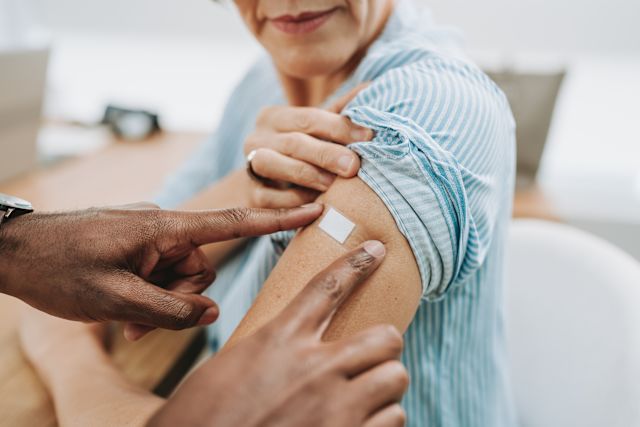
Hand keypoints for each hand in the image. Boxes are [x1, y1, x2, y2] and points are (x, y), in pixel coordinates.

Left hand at [0, 202, 322, 339]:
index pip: (232, 222)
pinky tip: (123, 314)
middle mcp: (161, 227)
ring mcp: (148, 236)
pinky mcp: (136, 245)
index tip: (314, 209)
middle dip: (179, 298)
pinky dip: (149, 296)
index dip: (276, 218)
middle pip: (200, 267)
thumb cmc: (58, 268)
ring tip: (125, 321)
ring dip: (160, 303)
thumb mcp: (116, 298)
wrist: (12, 252)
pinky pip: (159, 273)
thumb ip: (171, 308)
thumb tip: (211, 311)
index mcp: (163, 228)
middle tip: (141, 321)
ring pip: (179, 276)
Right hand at [148, 241, 407, 426]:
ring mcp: (336, 408)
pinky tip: (362, 423)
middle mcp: (315, 369)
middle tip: (370, 358)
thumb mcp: (230, 367)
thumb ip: (273, 349)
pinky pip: (393, 420)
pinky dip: (382, 420)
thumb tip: (301, 345)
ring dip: (384, 387)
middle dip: (384, 346)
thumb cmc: (204, 416)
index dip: (356, 263)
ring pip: (395, 379)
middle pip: (385, 336)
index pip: (328, 287)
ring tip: (365, 396)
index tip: (377, 250)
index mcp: (280, 341)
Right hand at [243, 84, 372, 207]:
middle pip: (293, 142)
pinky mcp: (252, 195)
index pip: (309, 117)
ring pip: (272, 164)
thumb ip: (341, 112)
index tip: (368, 136)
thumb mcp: (319, 131)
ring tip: (333, 184)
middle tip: (353, 165)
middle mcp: (256, 138)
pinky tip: (316, 206)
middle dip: (325, 154)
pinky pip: (269, 198)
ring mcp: (250, 166)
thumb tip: (372, 88)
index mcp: (274, 117)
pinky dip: (293, 202)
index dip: (339, 127)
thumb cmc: (303, 153)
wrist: (270, 186)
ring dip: (306, 174)